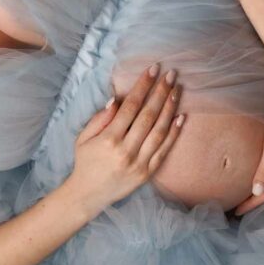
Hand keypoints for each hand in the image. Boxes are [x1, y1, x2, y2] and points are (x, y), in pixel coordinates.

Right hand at [68, 64, 185, 216]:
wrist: (89, 194)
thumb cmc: (85, 162)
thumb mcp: (83, 138)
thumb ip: (100, 119)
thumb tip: (117, 99)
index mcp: (108, 139)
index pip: (130, 106)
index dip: (143, 86)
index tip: (152, 70)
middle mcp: (126, 150)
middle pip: (148, 115)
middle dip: (160, 92)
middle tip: (170, 74)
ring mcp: (139, 162)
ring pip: (159, 131)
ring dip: (170, 108)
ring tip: (177, 90)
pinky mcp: (148, 172)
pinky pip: (164, 150)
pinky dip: (174, 133)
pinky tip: (180, 116)